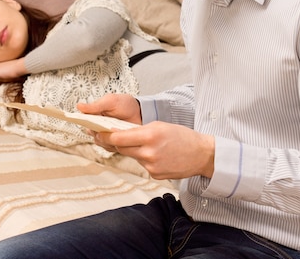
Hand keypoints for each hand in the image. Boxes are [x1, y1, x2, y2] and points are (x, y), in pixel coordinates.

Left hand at [78, 93, 213, 179]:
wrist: (201, 154)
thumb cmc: (181, 136)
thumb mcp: (159, 126)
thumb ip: (139, 130)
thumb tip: (118, 132)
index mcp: (149, 136)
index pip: (118, 137)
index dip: (106, 135)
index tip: (98, 132)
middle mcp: (148, 153)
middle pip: (122, 148)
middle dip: (115, 142)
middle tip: (107, 136)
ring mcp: (151, 166)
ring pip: (132, 156)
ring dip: (132, 150)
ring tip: (142, 143)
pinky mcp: (155, 175)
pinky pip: (142, 164)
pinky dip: (144, 158)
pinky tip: (156, 154)